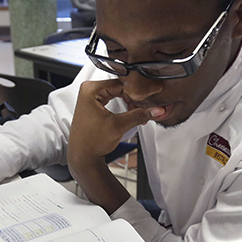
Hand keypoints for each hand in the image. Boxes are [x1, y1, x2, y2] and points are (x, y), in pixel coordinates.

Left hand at [67, 79, 160, 214]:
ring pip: (118, 92)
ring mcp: (90, 96)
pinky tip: (132, 112)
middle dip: (134, 98)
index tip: (150, 99)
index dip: (137, 93)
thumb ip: (139, 115)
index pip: (121, 84)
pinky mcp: (94, 103)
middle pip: (120, 87)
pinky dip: (123, 105)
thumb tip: (157, 109)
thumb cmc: (92, 143)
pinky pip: (113, 98)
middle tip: (146, 108)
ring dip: (130, 102)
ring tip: (138, 113)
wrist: (83, 157)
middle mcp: (89, 90)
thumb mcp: (119, 126)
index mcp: (90, 90)